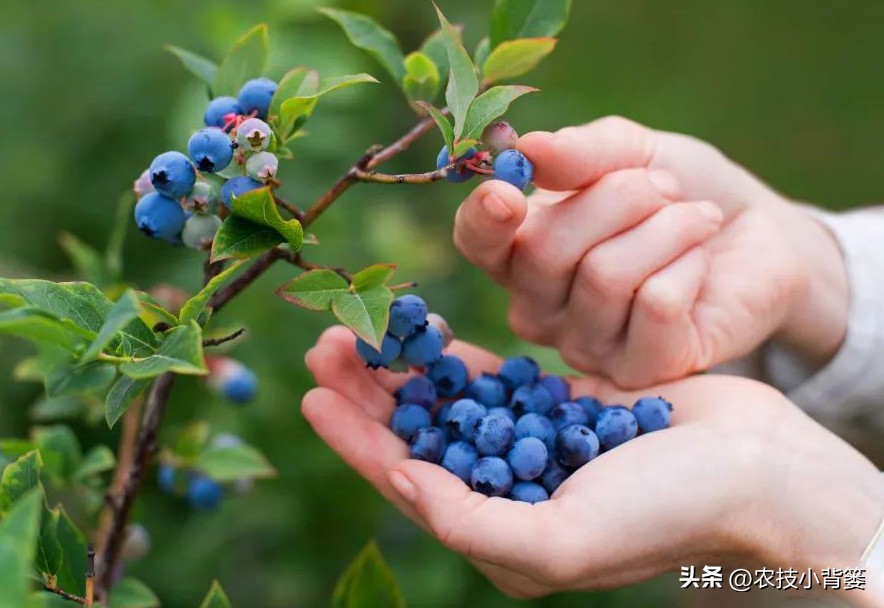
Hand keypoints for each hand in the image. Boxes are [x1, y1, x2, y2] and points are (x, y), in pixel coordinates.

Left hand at [302, 327, 883, 599]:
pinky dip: (456, 356)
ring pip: (447, 402)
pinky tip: (423, 331)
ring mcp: (531, 444)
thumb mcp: (563, 538)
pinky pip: (492, 378)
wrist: (753, 468)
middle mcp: (507, 490)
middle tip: (326, 342)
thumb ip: (473, 521)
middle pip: (418, 436)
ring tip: (360, 327)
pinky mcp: (558, 404)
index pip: (406, 482)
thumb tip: (403, 482)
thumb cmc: (665, 513)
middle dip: (368, 392)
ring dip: (403, 367)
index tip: (311, 394)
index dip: (355, 440)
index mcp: (500, 533)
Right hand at [454, 117, 847, 386]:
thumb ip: (580, 153)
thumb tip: (528, 150)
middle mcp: (541, 308)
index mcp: (522, 251)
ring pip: (604, 276)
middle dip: (616, 198)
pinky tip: (701, 262)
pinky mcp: (642, 370)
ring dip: (665, 227)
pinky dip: (688, 264)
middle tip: (664, 188)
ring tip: (695, 218)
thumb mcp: (632, 153)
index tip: (507, 192)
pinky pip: (655, 305)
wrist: (756, 235)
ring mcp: (587, 346)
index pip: (477, 243)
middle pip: (545, 251)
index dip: (483, 220)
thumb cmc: (679, 192)